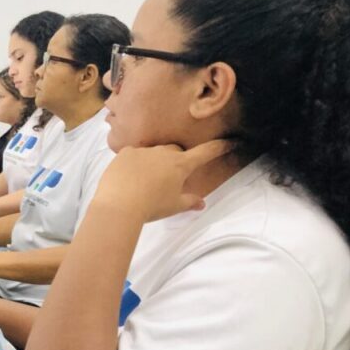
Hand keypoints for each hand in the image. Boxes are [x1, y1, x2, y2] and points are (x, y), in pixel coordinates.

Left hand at [94, 140, 234, 222]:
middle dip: (178, 159)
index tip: (229, 142)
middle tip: (171, 176)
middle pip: (176, 150)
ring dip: (155, 161)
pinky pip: (134, 154)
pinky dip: (135, 163)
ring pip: (154, 152)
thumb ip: (189, 202)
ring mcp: (143, 151)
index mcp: (180, 164)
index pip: (205, 152)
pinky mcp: (124, 153)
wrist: (119, 205)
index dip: (219, 147)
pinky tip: (129, 177)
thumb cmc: (151, 207)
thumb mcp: (174, 206)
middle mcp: (163, 152)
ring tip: (146, 179)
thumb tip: (202, 204)